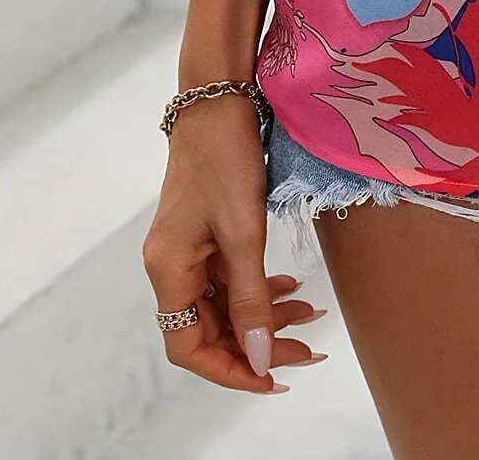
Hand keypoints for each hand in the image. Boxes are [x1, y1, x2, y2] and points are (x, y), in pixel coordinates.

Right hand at [142, 94, 325, 391]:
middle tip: (309, 347)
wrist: (219, 101)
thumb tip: (258, 355)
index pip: (189, 347)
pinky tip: (290, 285)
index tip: (274, 377)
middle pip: (210, 329)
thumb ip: (251, 297)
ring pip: (224, 304)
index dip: (230, 370)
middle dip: (258, 343)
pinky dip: (260, 287)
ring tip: (310, 315)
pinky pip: (229, 277)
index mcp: (169, 271)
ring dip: (264, 314)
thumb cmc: (226, 159)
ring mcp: (188, 250)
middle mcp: (172, 267)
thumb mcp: (244, 231)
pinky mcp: (205, 233)